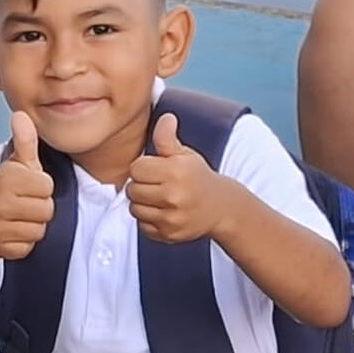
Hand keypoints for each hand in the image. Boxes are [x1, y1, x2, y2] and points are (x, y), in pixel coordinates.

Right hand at [0, 111, 53, 259]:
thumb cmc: (5, 190)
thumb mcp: (16, 164)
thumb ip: (25, 141)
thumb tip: (21, 115)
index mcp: (5, 179)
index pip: (47, 186)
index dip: (41, 186)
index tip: (27, 187)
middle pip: (47, 209)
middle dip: (39, 207)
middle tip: (23, 204)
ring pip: (39, 230)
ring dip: (33, 226)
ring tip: (19, 218)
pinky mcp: (0, 248)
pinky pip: (29, 247)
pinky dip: (24, 242)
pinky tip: (14, 232)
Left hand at [127, 113, 233, 242]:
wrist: (221, 208)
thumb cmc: (198, 177)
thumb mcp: (184, 155)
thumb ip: (167, 138)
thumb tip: (165, 118)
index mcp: (176, 172)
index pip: (136, 169)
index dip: (142, 167)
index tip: (154, 169)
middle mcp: (174, 196)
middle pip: (132, 189)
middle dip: (141, 185)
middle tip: (157, 184)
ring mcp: (171, 218)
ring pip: (134, 208)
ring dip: (142, 203)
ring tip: (159, 198)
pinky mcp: (168, 235)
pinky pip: (142, 226)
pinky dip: (148, 220)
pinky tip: (163, 212)